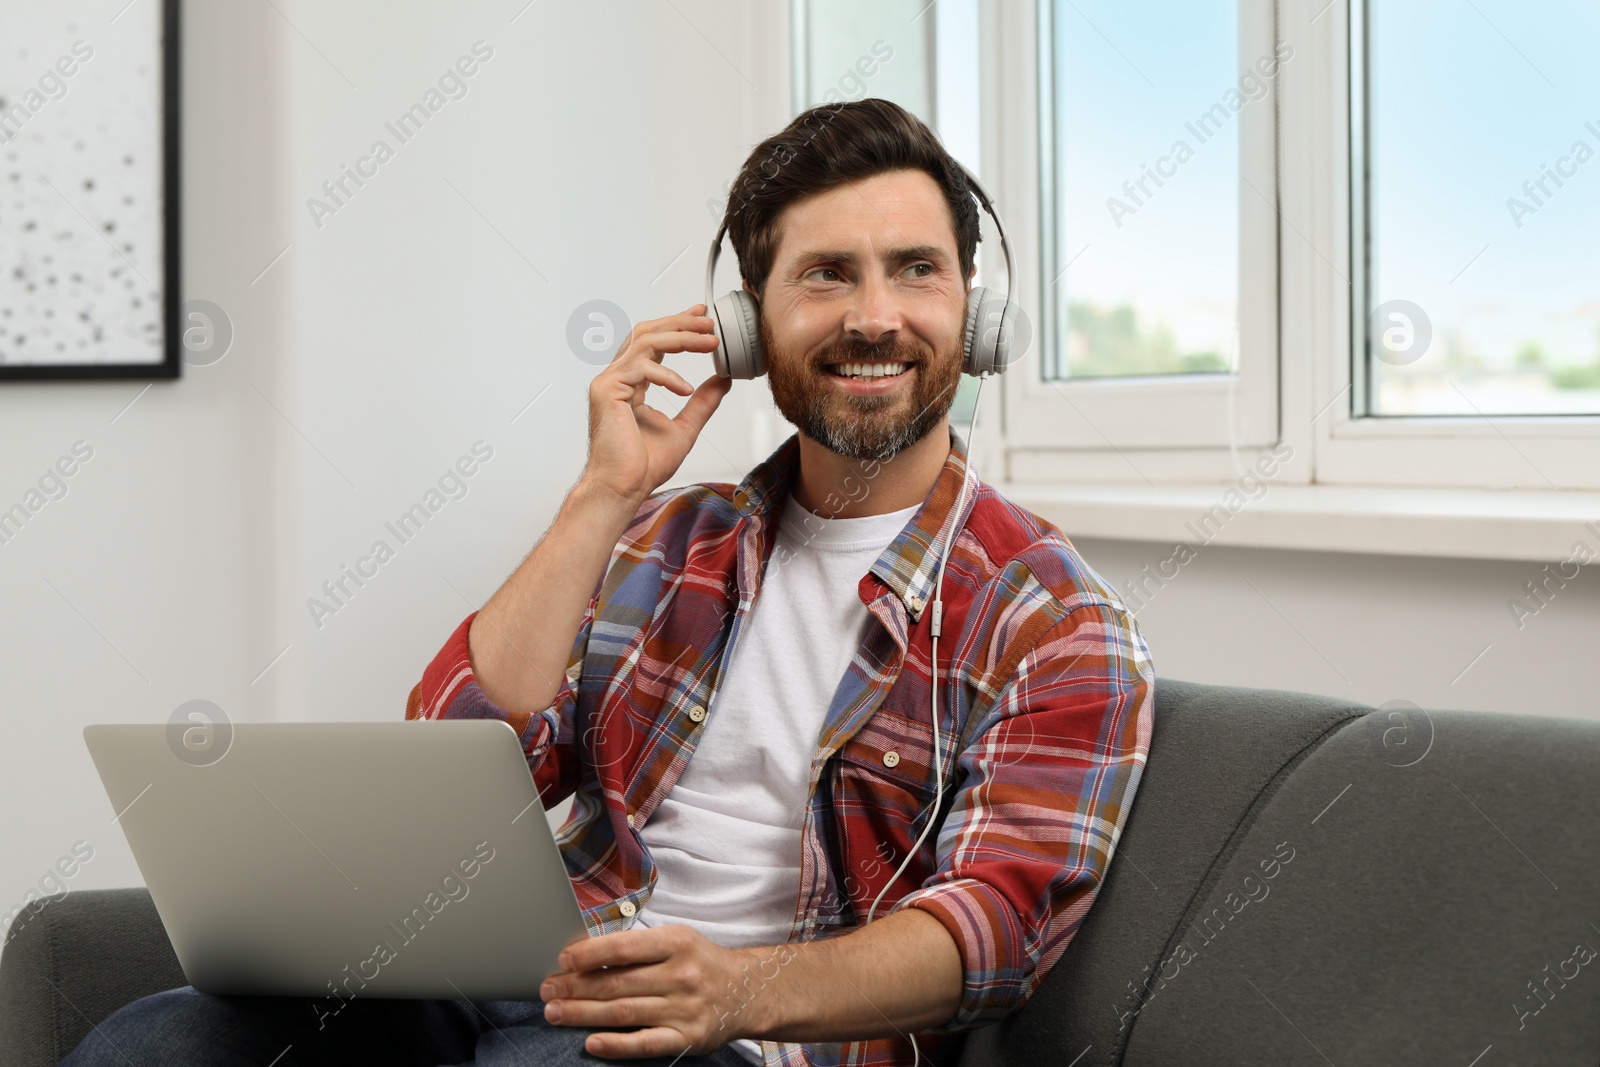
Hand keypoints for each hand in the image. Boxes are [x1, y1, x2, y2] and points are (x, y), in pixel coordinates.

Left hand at [538, 924, 756, 1058]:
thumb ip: (639, 948)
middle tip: (548, 989)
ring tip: (555, 1012)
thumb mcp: (677, 940)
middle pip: (617, 983)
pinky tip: (590, 1042)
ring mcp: (684, 1009)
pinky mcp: (686, 1038)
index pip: (624, 948)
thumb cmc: (700, 962)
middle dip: (575, 987)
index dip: (589, 954)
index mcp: (676, 942)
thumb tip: (585, 955)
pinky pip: (644, 1043)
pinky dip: (616, 1045)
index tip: (563, 960)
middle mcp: (681, 975)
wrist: (744, 992)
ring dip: (583, 1013)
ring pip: (623, 1013)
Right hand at [582, 304, 732, 507]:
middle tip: (709, 321)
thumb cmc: (643, 465)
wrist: (624, 488)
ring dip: (681, 338)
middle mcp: (617, 378)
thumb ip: (702, 402)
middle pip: (647, 333)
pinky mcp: (607, 391)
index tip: (702, 316)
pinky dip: (667, 376)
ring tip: (709, 342)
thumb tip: (723, 381)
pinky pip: (641, 368)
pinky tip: (686, 388)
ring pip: (645, 342)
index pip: (653, 342)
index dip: (677, 325)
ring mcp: (609, 382)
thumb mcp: (685, 427)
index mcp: (631, 383)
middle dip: (681, 323)